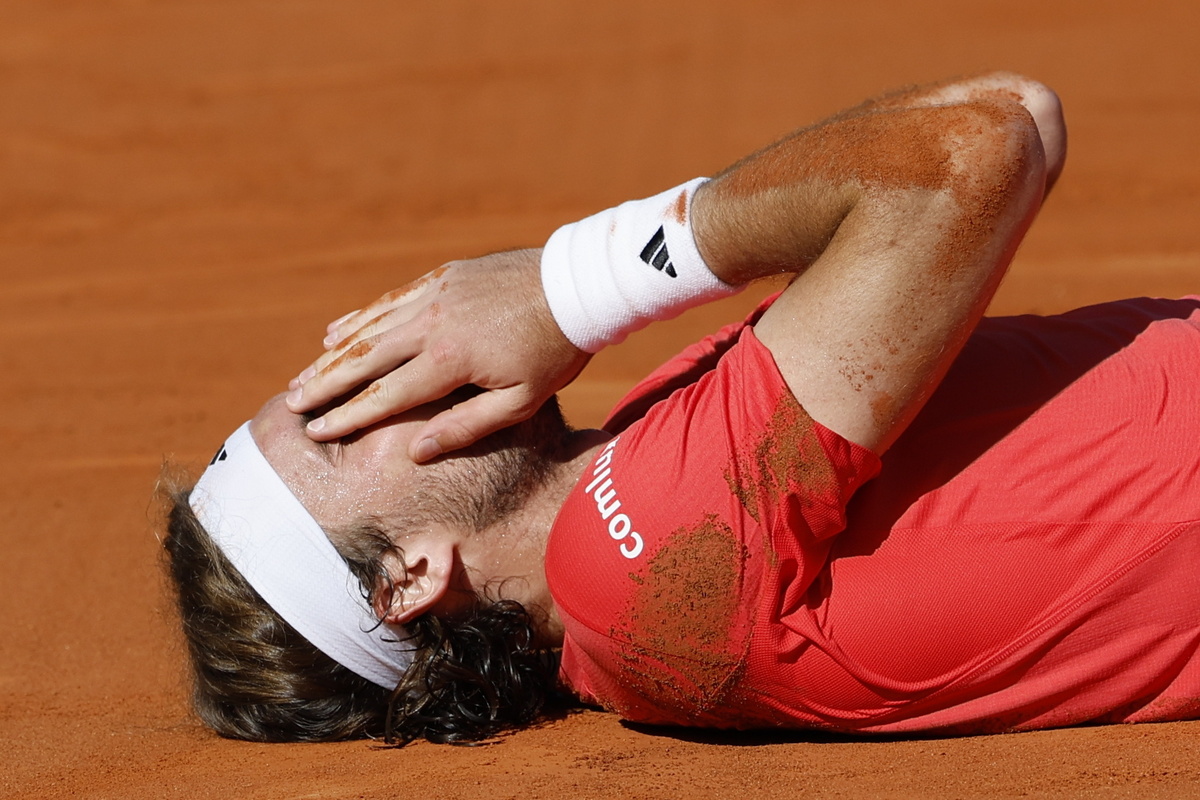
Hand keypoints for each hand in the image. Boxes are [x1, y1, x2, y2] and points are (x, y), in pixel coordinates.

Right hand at [286, 248, 589, 461]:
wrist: (578, 287)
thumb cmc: (555, 351)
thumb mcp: (521, 402)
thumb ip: (466, 427)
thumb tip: (415, 452)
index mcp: (450, 360)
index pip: (384, 395)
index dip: (347, 416)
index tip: (316, 430)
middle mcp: (432, 324)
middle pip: (363, 359)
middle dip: (324, 384)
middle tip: (292, 403)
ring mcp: (435, 295)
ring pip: (369, 327)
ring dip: (333, 353)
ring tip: (304, 374)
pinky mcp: (442, 277)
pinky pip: (388, 300)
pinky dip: (359, 318)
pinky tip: (336, 330)